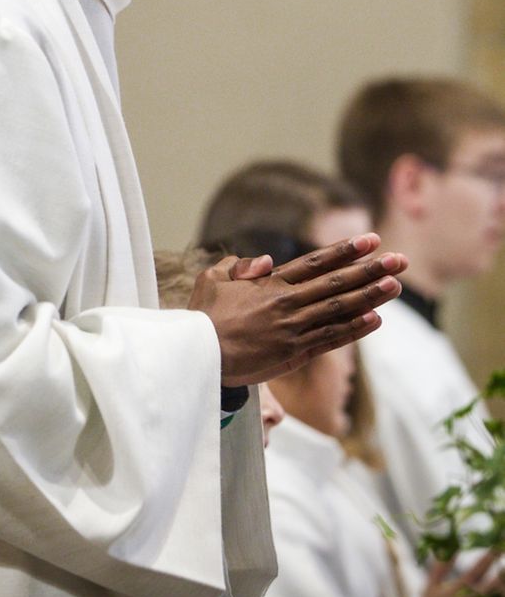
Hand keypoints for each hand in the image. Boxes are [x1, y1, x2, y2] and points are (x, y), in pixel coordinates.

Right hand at [187, 234, 406, 383]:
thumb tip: (266, 261)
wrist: (198, 355)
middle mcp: (287, 303)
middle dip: (370, 270)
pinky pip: (330, 339)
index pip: (315, 263)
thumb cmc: (202, 316)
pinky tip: (375, 319)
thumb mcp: (212, 279)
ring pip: (339, 309)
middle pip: (336, 283)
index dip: (345, 251)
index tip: (370, 240)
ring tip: (395, 285)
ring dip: (369, 296)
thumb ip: (238, 265)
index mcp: (269, 283)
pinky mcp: (293, 353)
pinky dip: (354, 329)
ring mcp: (293, 329)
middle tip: (399, 259)